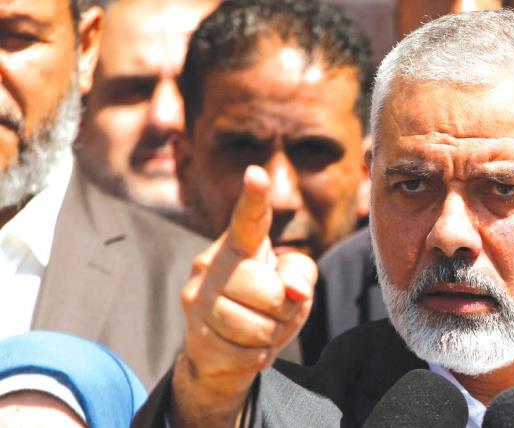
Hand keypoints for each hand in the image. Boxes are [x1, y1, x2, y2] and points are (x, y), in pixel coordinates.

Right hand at [171, 166, 316, 427]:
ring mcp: (198, 301)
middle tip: (272, 312)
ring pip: (259, 326)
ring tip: (258, 330)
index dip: (255, 198)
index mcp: (237, 246)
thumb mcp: (290, 284)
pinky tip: (243, 348)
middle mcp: (210, 265)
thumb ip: (300, 275)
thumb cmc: (263, 307)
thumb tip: (295, 292)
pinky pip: (249, 353)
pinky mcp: (195, 337)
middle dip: (283, 309)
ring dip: (271, 335)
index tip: (256, 173)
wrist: (222, 353)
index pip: (248, 220)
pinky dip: (258, 357)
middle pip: (268, 291)